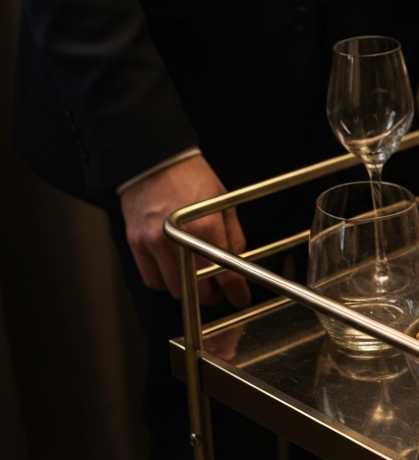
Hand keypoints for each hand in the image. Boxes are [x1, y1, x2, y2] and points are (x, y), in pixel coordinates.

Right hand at [120, 155, 250, 307]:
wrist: (155, 162)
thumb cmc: (192, 178)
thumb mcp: (223, 203)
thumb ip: (232, 236)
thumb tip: (238, 262)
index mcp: (205, 227)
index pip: (224, 273)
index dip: (235, 292)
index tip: (240, 298)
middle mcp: (178, 240)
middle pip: (197, 289)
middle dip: (212, 295)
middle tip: (219, 290)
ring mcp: (153, 244)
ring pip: (173, 289)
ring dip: (188, 291)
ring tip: (196, 280)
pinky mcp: (136, 244)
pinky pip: (152, 279)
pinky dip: (165, 282)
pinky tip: (174, 271)